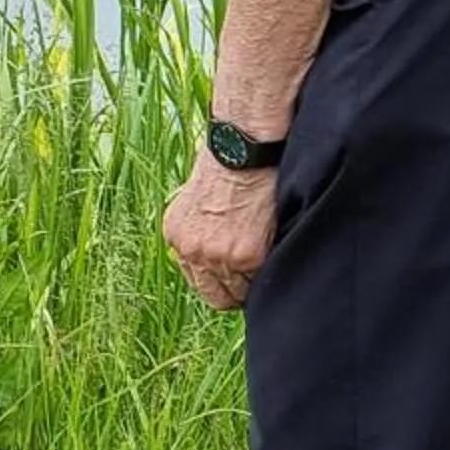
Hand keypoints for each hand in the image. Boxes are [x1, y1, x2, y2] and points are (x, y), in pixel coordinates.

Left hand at [163, 152, 278, 309]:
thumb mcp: (194, 202)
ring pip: (242, 293)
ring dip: (256, 280)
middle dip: (238, 290)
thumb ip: (198, 233)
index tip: (236, 279)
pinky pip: (262, 278)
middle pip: (218, 297)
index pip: (199, 284)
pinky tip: (273, 245)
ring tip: (265, 256)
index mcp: (177, 238)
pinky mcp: (247, 257)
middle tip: (254, 277)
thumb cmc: (225, 168)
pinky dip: (270, 265)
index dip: (221, 283)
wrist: (241, 152)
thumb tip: (211, 261)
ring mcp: (219, 257)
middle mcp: (193, 252)